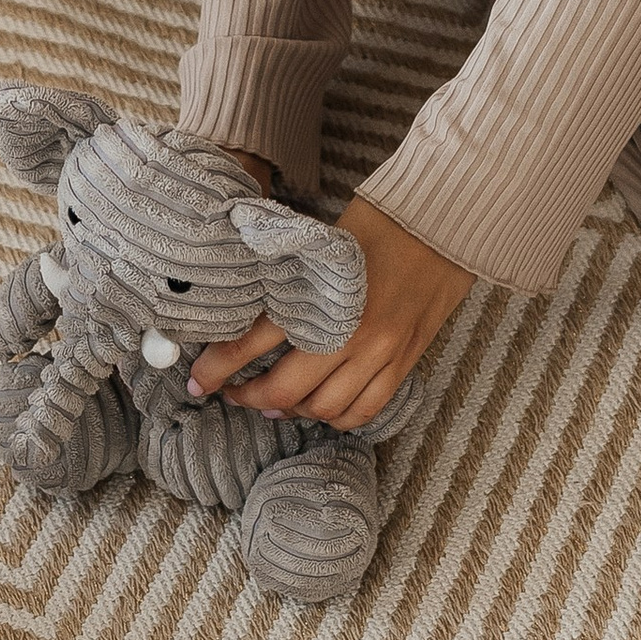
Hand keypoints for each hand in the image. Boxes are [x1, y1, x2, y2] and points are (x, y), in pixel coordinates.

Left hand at [189, 196, 469, 433]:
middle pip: (284, 390)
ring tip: (273, 403)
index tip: (198, 380)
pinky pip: (364, 410)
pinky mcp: (404, 361)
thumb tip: (244, 311)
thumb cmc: (379, 223)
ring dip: (291, 411)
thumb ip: (286, 282)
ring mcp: (380, 351)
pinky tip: (320, 407)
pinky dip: (336, 417)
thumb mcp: (320, 245)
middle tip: (231, 393)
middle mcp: (348, 330)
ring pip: (323, 408)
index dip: (218, 368)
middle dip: (249, 398)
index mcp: (319, 294)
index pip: (253, 342)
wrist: (442, 223)